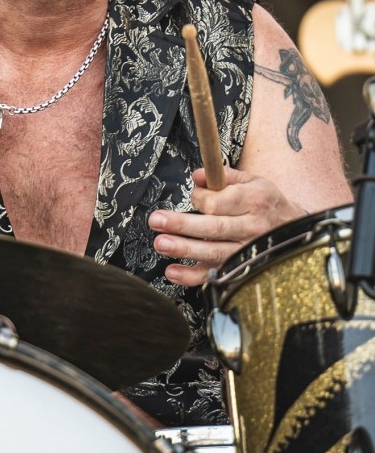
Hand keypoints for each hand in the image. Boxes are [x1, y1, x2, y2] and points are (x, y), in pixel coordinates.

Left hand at [147, 167, 305, 286]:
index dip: (201, 199)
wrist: (296, 231)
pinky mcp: (240, 270)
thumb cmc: (267, 203)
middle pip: (214, 228)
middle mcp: (252, 228)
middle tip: (157, 221)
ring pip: (214, 253)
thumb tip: (197, 175)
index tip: (194, 195)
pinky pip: (215, 276)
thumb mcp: (254, 181)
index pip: (221, 203)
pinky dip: (192, 276)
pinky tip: (172, 271)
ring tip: (160, 243)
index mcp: (255, 202)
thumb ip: (224, 176)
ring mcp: (247, 252)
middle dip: (182, 224)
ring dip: (184, 249)